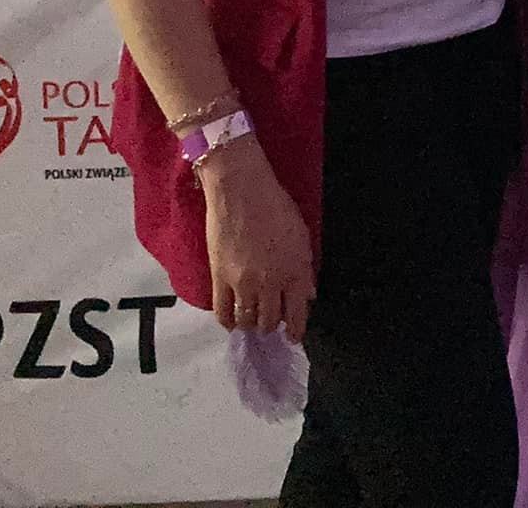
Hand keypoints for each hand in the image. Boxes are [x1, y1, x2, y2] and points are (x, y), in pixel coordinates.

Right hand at [198, 137, 314, 343]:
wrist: (241, 190)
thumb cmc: (276, 206)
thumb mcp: (302, 235)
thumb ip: (304, 268)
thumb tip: (308, 295)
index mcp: (296, 270)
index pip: (298, 312)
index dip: (296, 330)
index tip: (294, 337)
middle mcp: (272, 282)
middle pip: (271, 320)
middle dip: (273, 325)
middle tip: (271, 324)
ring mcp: (243, 282)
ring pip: (248, 319)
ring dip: (252, 324)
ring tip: (253, 322)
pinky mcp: (219, 278)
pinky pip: (222, 311)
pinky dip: (228, 322)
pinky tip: (232, 322)